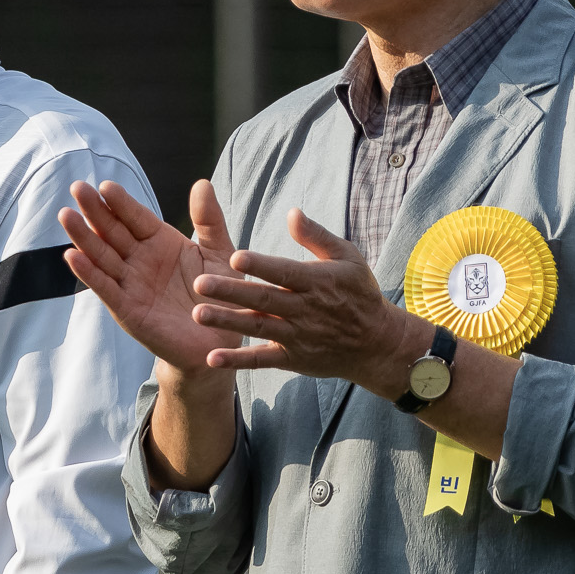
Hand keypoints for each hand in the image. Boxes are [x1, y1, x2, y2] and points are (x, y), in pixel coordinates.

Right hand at [60, 179, 241, 374]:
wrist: (218, 342)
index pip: (136, 217)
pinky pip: (105, 288)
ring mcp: (130, 284)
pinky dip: (88, 273)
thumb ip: (209, 221)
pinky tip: (72, 256)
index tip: (106, 185)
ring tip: (66, 216)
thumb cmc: (219, 297)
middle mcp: (140, 260)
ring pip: (102, 256)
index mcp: (160, 242)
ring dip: (83, 237)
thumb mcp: (218, 254)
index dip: (121, 202)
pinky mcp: (127, 310)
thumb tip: (202, 183)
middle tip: (77, 188)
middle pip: (113, 231)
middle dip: (94, 211)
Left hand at [188, 208, 420, 392]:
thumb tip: (291, 212)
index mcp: (316, 282)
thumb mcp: (347, 259)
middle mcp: (305, 309)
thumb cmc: (359, 294)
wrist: (376, 344)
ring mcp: (297, 336)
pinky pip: (262, 360)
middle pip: (264, 299)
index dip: (260, 266)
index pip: (284, 272)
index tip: (234, 257)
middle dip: (231, 291)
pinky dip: (238, 361)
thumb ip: (317, 236)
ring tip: (198, 314)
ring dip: (228, 322)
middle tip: (199, 283)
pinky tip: (213, 358)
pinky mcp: (293, 358)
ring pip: (258, 327)